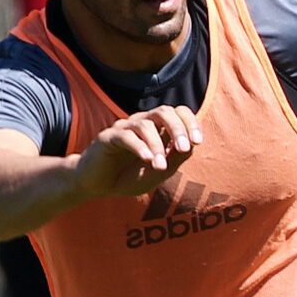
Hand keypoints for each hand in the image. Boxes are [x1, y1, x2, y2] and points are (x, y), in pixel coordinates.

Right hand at [72, 106, 201, 198]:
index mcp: (158, 128)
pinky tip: (147, 160)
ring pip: (146, 124)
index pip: (178, 112)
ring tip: (160, 166)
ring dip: (157, 145)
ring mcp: (125, 128)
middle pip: (164, 111)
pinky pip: (126, 136)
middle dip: (178, 129)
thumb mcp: (161, 170)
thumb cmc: (131, 176)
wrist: (99, 185)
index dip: (191, 122)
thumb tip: (192, 144)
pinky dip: (139, 147)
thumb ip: (177, 157)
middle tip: (183, 148)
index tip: (198, 141)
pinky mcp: (108, 137)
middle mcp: (142, 122)